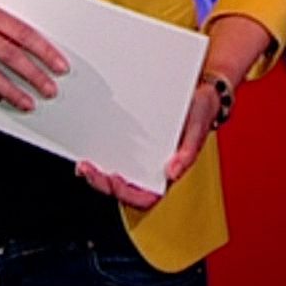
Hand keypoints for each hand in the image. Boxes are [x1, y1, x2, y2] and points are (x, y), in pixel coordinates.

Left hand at [75, 82, 219, 209]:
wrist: (201, 89)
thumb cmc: (201, 111)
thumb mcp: (198, 128)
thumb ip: (189, 152)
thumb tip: (173, 172)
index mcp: (169, 172)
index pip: (144, 196)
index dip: (126, 193)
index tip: (113, 179)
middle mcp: (153, 168)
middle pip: (124, 188)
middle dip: (102, 183)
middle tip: (87, 169)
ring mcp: (142, 157)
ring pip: (117, 175)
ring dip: (98, 174)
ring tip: (84, 163)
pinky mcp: (135, 144)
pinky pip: (115, 154)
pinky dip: (102, 155)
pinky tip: (92, 148)